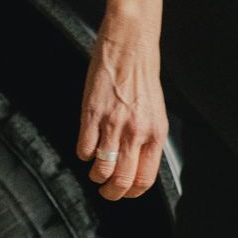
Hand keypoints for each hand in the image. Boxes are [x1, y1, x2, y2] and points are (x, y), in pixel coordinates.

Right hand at [73, 7, 168, 199]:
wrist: (129, 46)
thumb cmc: (142, 76)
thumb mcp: (154, 111)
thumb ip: (147, 139)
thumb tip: (135, 163)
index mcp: (155, 134)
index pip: (144, 179)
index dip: (131, 192)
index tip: (124, 192)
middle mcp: (136, 132)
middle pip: (121, 181)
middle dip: (111, 192)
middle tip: (105, 189)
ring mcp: (113, 124)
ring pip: (101, 169)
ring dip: (95, 174)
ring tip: (95, 169)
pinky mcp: (91, 114)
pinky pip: (83, 148)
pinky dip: (83, 153)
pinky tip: (87, 144)